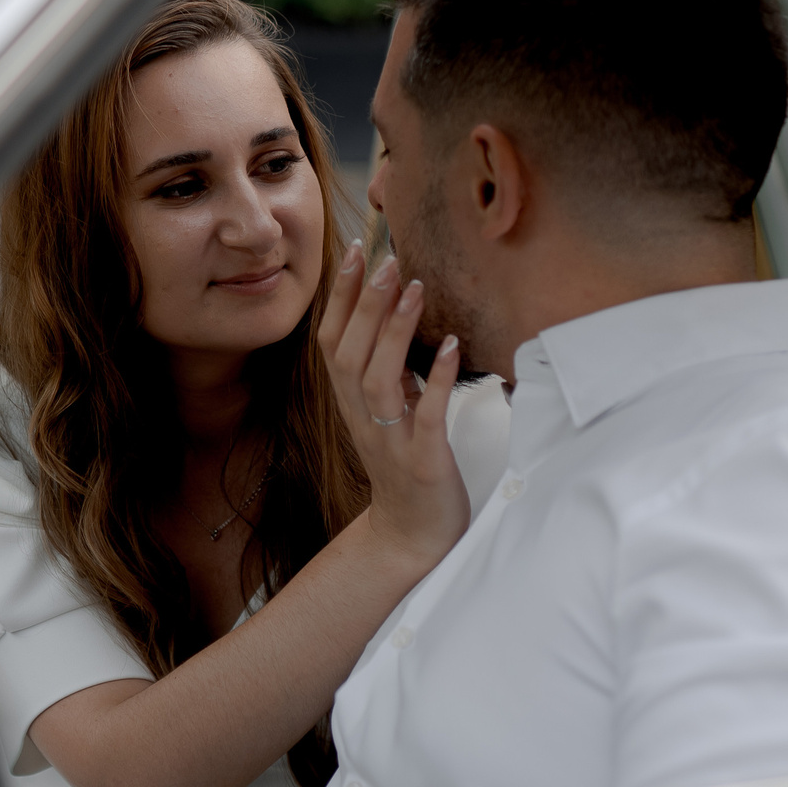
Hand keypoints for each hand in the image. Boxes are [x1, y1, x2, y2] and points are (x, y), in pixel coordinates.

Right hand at [319, 240, 469, 575]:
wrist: (412, 536)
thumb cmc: (406, 468)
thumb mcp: (390, 412)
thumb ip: (389, 371)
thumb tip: (397, 316)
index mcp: (351, 403)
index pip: (334, 341)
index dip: (342, 297)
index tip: (356, 250)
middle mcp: (362, 418)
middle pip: (350, 353)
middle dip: (366, 302)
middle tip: (386, 257)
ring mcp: (390, 440)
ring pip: (380, 379)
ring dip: (395, 331)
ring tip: (415, 287)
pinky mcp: (421, 462)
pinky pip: (425, 417)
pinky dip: (436, 381)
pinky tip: (453, 347)